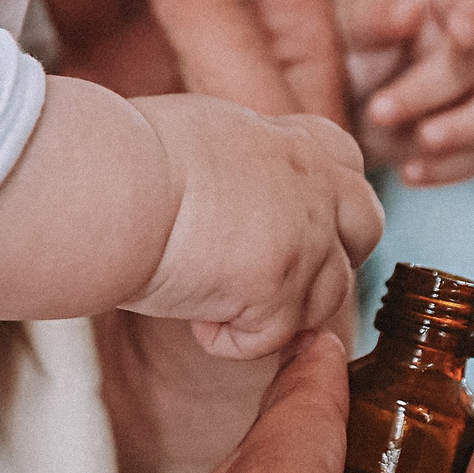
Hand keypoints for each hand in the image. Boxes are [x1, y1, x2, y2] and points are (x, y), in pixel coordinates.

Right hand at [131, 96, 381, 360]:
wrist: (108, 183)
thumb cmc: (123, 154)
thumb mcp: (202, 132)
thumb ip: (241, 159)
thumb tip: (228, 182)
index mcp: (291, 140)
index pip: (346, 165)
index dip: (321, 203)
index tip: (279, 224)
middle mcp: (314, 183)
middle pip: (365, 230)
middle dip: (326, 260)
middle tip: (265, 278)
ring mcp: (306, 237)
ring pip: (327, 298)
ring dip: (274, 310)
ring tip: (207, 298)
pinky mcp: (280, 289)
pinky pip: (272, 339)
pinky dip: (230, 340)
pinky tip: (190, 318)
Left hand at [337, 0, 473, 185]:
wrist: (339, 96)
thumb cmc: (349, 39)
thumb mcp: (348, 19)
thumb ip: (374, 10)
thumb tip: (411, 9)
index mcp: (443, 1)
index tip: (461, 31)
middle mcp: (472, 45)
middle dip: (432, 88)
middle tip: (379, 110)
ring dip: (466, 127)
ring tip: (421, 141)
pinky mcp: (472, 137)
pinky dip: (450, 167)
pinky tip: (410, 173)